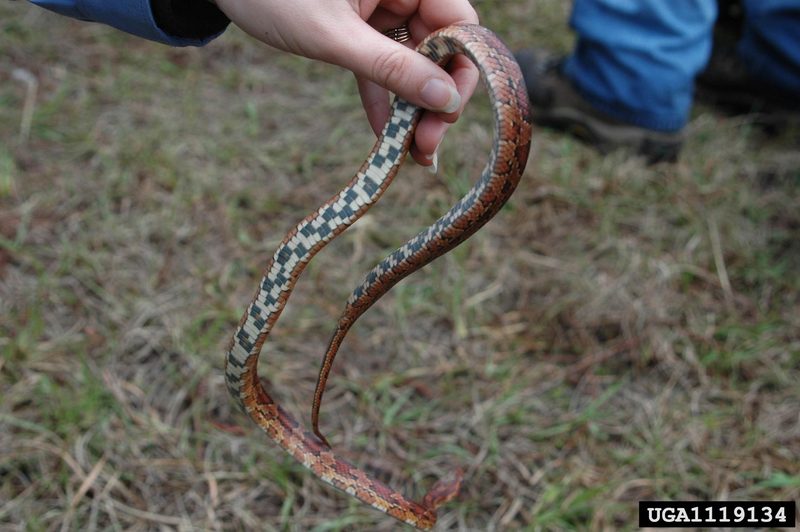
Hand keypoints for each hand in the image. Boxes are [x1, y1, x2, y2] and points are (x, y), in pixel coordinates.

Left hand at [215, 0, 479, 165]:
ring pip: (413, 63)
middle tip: (427, 147)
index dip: (462, 71)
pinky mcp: (360, 27)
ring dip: (412, 108)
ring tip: (411, 153)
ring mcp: (381, 10)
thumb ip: (391, 68)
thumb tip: (445, 101)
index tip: (448, 115)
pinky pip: (381, 65)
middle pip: (441, 49)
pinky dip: (382, 98)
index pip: (460, 24)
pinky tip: (386, 136)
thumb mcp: (334, 36)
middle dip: (436, 100)